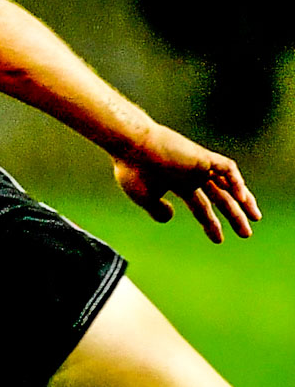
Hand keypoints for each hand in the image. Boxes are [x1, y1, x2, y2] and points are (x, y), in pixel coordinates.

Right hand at [112, 126, 261, 243]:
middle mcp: (192, 175)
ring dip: (244, 200)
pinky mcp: (203, 157)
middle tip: (246, 234)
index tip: (219, 240)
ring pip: (229, 184)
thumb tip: (170, 217)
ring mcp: (199, 166)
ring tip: (255, 217)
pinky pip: (227, 168)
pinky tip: (241, 197)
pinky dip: (236, 181)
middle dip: (234, 215)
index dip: (210, 223)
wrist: (130, 146)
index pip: (201, 206)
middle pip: (220, 197)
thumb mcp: (143, 197)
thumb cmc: (132, 169)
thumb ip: (157, 210)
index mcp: (178, 183)